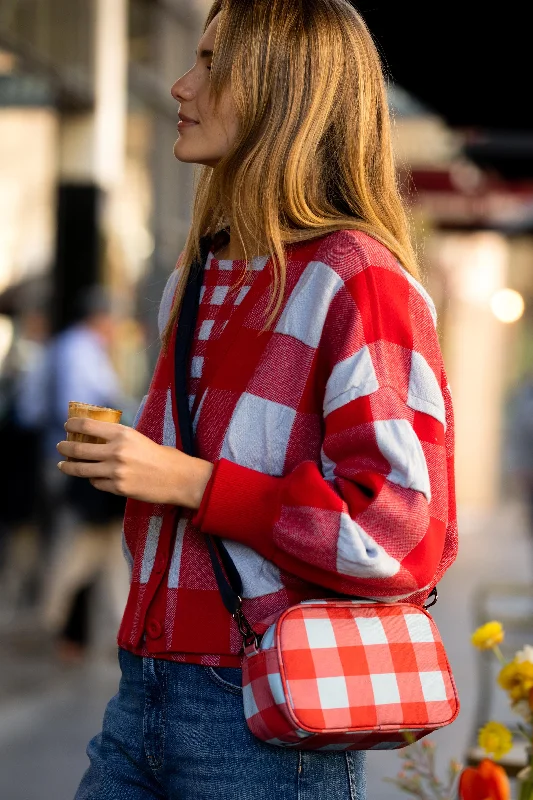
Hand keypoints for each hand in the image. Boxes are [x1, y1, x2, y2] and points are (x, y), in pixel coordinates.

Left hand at [57, 418, 213, 507]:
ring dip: (68, 466)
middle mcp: (116, 451)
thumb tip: (95, 439)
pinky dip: (93, 480)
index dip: (72, 424)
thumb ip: (118, 439)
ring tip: (63, 465)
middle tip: (60, 446)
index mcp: (123, 433)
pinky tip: (93, 477)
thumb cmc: (162, 456)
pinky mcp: (117, 488)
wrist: (178, 478)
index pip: (87, 425)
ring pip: (82, 469)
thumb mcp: (139, 438)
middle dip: (65, 447)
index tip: (67, 425)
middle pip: (79, 448)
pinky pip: (96, 483)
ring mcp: (115, 471)